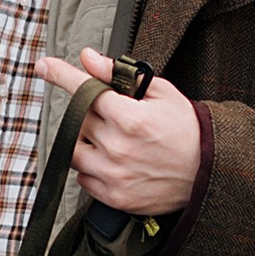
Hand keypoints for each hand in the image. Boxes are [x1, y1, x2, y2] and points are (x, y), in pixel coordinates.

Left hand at [35, 46, 201, 217]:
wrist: (210, 175)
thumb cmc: (188, 130)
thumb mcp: (162, 94)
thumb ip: (121, 76)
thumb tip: (88, 58)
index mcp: (131, 118)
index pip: (86, 91)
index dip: (62, 75)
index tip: (44, 66)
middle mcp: (118, 148)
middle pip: (79, 120)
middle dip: (89, 112)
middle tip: (111, 115)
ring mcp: (114, 175)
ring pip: (73, 152)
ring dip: (83, 141)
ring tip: (109, 138)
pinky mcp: (115, 197)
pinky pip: (83, 178)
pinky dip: (90, 167)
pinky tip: (112, 161)